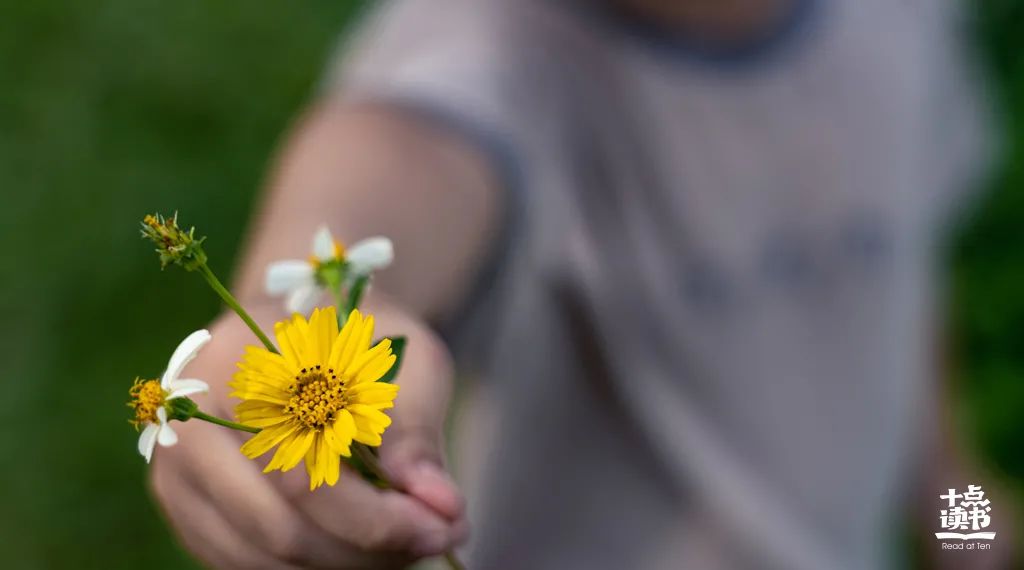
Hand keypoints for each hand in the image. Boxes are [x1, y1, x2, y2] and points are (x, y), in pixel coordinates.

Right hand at [149, 304, 466, 568]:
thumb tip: (441, 505)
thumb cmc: (359, 343)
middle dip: (369, 550)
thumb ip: (414, 432)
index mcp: (235, 369)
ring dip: (346, 565)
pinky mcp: (186, 511)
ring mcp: (176, 475)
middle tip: (435, 538)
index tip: (444, 526)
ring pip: (266, 558)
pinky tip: (363, 546)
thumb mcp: (403, 359)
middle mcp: (186, 425)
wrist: (303, 335)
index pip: (304, 472)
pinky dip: (313, 567)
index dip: (377, 517)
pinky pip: (248, 565)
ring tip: (406, 541)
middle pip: (281, 529)